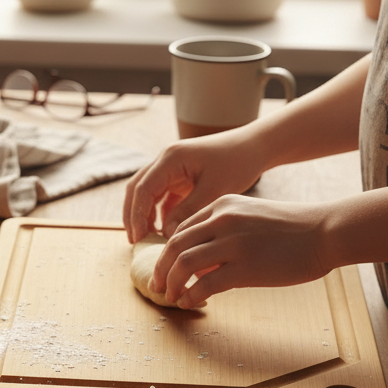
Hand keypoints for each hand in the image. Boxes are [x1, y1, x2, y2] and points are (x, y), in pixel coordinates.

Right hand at [122, 130, 265, 243]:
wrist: (255, 147)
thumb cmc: (238, 163)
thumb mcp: (213, 190)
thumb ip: (187, 212)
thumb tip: (166, 235)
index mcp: (171, 158)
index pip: (143, 189)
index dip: (136, 215)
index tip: (137, 238)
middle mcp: (165, 160)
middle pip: (137, 189)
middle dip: (133, 215)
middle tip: (135, 241)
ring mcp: (170, 168)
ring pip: (145, 193)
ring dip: (143, 214)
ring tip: (146, 239)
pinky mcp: (178, 176)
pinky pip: (160, 196)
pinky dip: (158, 213)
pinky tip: (162, 230)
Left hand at [150, 194, 330, 308]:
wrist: (326, 231)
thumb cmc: (292, 228)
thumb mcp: (250, 216)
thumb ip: (222, 231)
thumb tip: (198, 262)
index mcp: (221, 205)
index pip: (180, 229)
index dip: (166, 252)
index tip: (163, 268)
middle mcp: (222, 220)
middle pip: (174, 246)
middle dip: (160, 269)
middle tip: (157, 285)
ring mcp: (233, 243)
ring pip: (183, 264)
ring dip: (171, 283)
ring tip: (170, 296)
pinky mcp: (245, 267)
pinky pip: (204, 285)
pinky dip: (190, 296)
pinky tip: (189, 303)